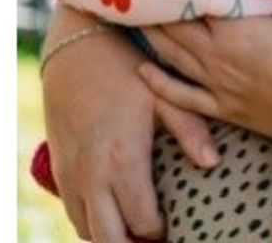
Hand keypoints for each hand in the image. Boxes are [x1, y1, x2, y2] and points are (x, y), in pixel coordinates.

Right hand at [39, 19, 188, 241]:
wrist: (76, 47)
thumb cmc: (126, 68)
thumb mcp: (162, 94)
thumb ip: (190, 130)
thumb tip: (213, 162)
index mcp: (123, 158)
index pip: (142, 221)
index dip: (160, 232)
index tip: (173, 225)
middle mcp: (92, 173)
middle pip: (109, 239)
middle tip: (155, 237)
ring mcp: (71, 173)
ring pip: (86, 230)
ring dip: (110, 236)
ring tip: (134, 229)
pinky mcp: (58, 167)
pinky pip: (72, 212)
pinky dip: (90, 222)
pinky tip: (111, 213)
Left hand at [136, 16, 271, 144]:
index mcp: (235, 25)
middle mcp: (217, 54)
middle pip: (173, 24)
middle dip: (153, 2)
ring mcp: (218, 84)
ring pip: (172, 55)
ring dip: (150, 34)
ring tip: (133, 13)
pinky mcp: (225, 109)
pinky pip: (181, 96)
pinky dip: (158, 83)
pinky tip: (142, 69)